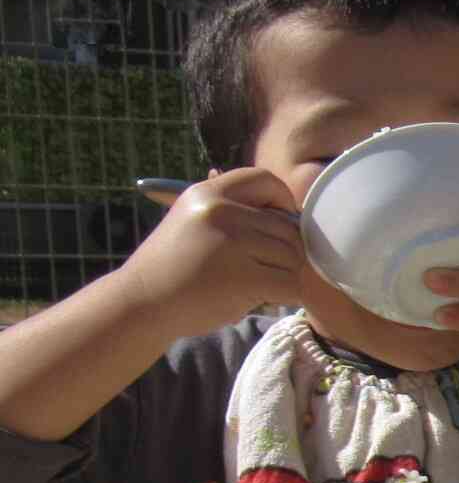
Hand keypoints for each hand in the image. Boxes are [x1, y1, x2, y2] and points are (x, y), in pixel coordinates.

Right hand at [114, 167, 303, 339]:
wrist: (141, 302)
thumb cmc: (171, 267)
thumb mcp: (193, 222)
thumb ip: (231, 211)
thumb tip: (287, 209)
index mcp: (207, 193)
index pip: (264, 180)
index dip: (282, 199)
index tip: (281, 219)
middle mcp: (221, 211)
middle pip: (287, 226)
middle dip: (284, 251)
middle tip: (262, 268)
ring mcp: (233, 243)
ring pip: (292, 256)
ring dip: (282, 275)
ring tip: (253, 284)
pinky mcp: (244, 277)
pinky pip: (290, 284)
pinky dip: (284, 295)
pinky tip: (262, 298)